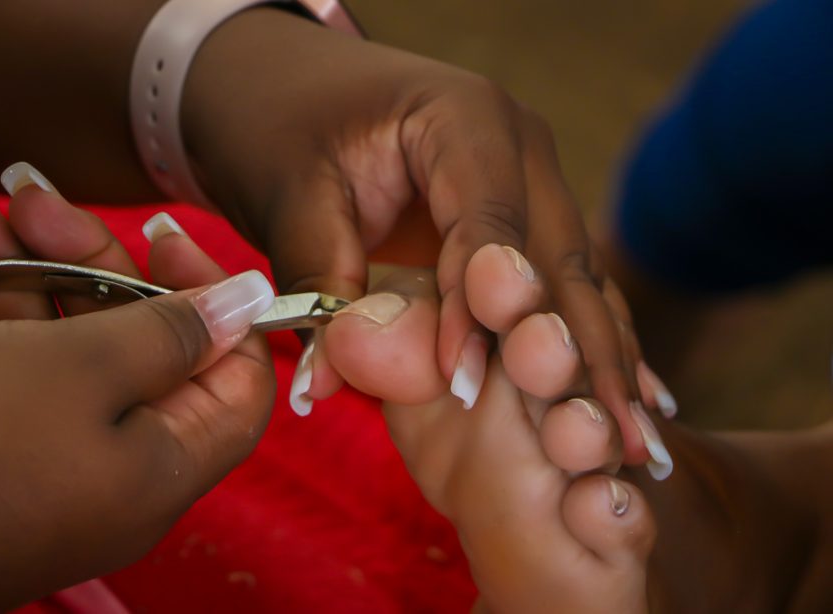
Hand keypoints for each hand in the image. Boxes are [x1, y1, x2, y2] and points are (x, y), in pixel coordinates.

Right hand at [0, 163, 275, 609]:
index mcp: (167, 456)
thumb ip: (176, 328)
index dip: (213, 301)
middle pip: (126, 339)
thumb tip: (253, 299)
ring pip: (41, 338)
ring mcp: (41, 450)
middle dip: (73, 256)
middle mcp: (113, 457)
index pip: (232, 372)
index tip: (162, 239)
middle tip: (25, 196)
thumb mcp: (91, 369)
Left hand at [183, 8, 650, 459]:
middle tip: (610, 439)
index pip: (487, 220)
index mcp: (464, 117)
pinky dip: (585, 341)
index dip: (480, 309)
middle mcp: (516, 144)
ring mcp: (527, 177)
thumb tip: (326, 386)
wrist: (280, 85)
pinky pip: (558, 283)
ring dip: (600, 359)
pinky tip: (631, 400)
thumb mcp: (289, 197)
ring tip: (638, 441)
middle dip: (580, 351)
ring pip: (574, 277)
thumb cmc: (280, 128)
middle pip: (558, 255)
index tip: (466, 385)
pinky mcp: (518, 216)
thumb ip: (320, 282)